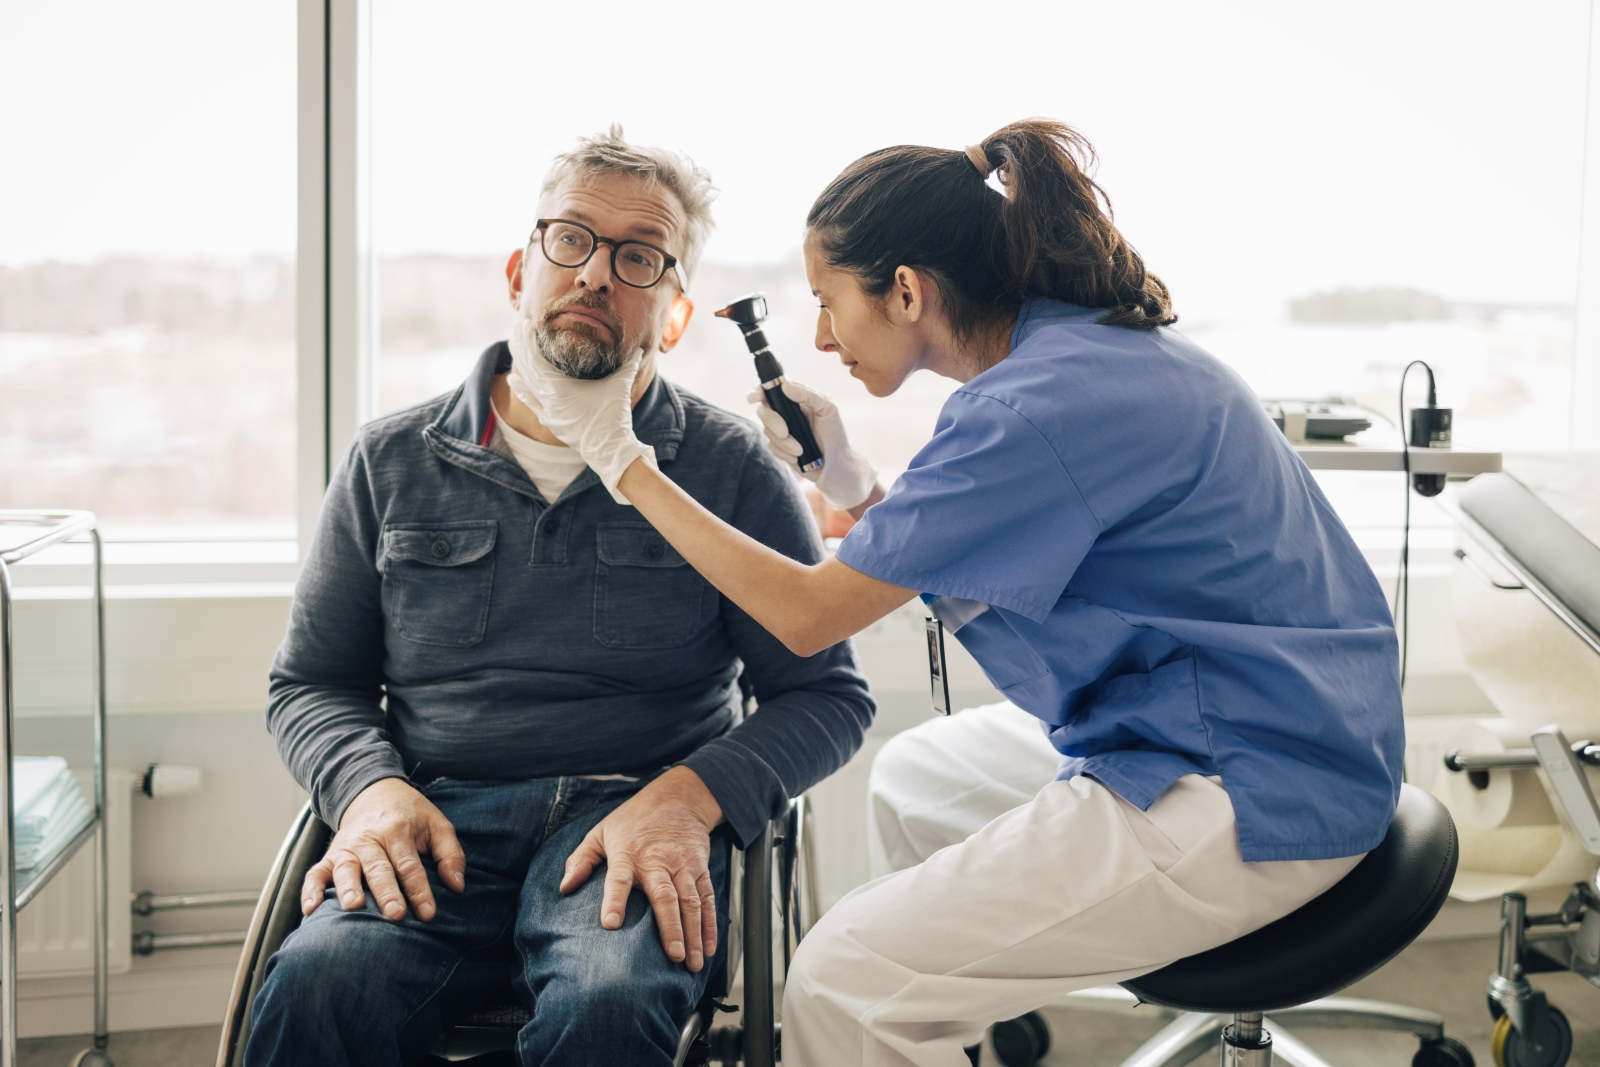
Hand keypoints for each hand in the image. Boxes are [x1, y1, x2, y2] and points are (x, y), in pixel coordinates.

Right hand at [301, 777, 464, 921]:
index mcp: (397, 829)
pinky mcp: (329, 855)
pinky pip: (315, 873)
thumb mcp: (437, 824)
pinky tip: (310, 910)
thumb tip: (457, 886)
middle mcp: (369, 838)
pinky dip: (310, 891)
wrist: (373, 791)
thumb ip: (450, 853)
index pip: (409, 864)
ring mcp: (346, 847)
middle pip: (378, 868)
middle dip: (387, 892)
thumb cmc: (410, 814)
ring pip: (345, 869)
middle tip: (395, 915)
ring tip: (353, 907)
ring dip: (348, 888)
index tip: (428, 913)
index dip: (419, 890)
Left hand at [506, 320, 656, 503]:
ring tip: (512, 345)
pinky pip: (532, 403)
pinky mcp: (552, 423)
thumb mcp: (620, 386)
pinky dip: (522, 391)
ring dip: (520, 364)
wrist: (610, 451)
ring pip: (527, 384)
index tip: (524, 323)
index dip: (528, 340)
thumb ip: (629, 365)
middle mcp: (548, 400)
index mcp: (558, 388)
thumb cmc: (613, 416)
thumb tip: (641, 349)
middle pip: (528, 368)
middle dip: (521, 345)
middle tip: (516, 325)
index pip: (536, 359)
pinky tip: (513, 381)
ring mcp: (548, 412)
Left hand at [559, 766, 723, 971]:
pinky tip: (709, 948)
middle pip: (665, 896)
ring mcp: (682, 865)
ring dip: (694, 933)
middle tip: (673, 956)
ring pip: (691, 902)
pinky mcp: (701, 869)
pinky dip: (711, 925)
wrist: (678, 797)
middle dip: (670, 928)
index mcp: (628, 854)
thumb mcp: (600, 832)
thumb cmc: (633, 820)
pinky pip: (707, 899)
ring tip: (693, 963)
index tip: (611, 925)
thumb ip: (581, 860)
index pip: (618, 879)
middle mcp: (658, 861)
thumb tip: (564, 888)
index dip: (614, 901)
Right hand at [748, 380, 877, 510]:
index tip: (756, 398)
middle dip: (772, 422)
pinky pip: (771, 447)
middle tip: (784, 432)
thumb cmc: (835, 434)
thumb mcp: (828, 409)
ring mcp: (781, 430)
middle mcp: (786, 413)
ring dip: (784, 442)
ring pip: (767, 431)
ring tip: (801, 450)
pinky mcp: (780, 447)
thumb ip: (808, 394)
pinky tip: (798, 457)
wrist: (836, 465)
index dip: (759, 392)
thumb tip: (785, 385)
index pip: (772, 390)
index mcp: (796, 399)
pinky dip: (784, 453)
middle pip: (764, 410)